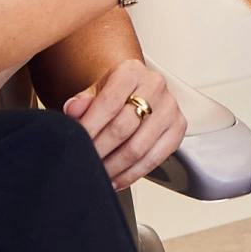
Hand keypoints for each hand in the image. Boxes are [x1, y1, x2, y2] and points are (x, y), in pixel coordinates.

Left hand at [62, 58, 185, 190]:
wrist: (137, 90)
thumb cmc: (115, 93)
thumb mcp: (95, 90)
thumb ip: (82, 101)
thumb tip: (72, 110)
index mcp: (131, 71)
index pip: (108, 103)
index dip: (90, 128)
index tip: (77, 144)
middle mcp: (155, 86)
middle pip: (124, 127)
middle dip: (101, 150)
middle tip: (86, 163)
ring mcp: (170, 108)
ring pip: (139, 148)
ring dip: (115, 167)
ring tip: (99, 175)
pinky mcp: (178, 128)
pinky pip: (154, 159)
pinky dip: (132, 174)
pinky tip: (117, 180)